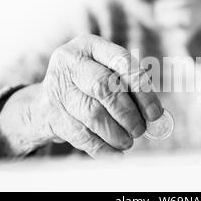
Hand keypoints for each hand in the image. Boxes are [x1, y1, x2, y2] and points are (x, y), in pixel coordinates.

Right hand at [26, 34, 162, 156]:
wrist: (46, 101)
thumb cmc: (88, 86)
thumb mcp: (106, 73)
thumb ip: (130, 88)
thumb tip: (154, 115)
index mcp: (90, 46)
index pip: (122, 60)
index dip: (142, 89)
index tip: (155, 113)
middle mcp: (70, 62)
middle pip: (104, 88)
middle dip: (128, 114)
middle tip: (140, 130)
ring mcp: (57, 88)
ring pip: (93, 114)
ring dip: (116, 134)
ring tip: (128, 141)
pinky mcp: (51, 114)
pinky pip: (81, 136)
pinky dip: (103, 148)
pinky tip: (116, 154)